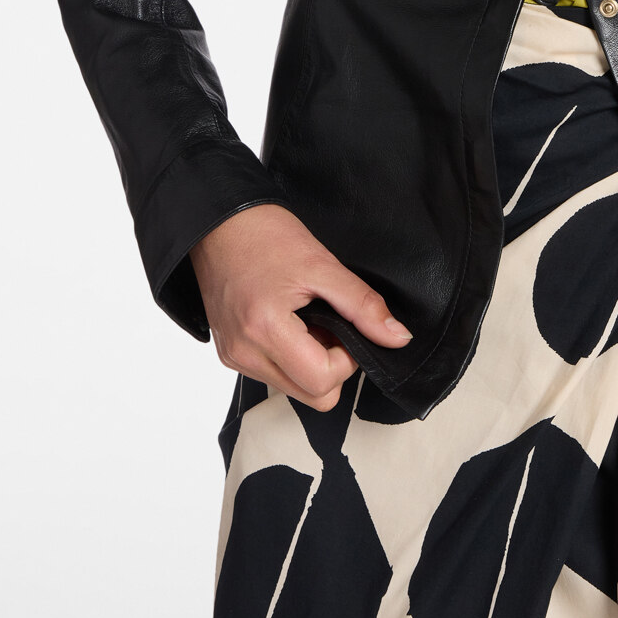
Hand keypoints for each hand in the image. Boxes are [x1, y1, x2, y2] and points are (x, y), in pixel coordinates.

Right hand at [189, 203, 412, 411]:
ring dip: (311, 362)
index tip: (345, 324)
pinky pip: (273, 375)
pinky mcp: (230, 353)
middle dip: (333, 366)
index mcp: (265, 330)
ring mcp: (234, 356)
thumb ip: (363, 306)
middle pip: (311, 397)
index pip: (323, 382)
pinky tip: (289, 322)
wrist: (219, 220)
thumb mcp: (323, 264)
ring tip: (307, 318)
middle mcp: (244, 353)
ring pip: (293, 389)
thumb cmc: (265, 234)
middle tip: (330, 323)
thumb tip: (398, 338)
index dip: (348, 358)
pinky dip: (291, 357)